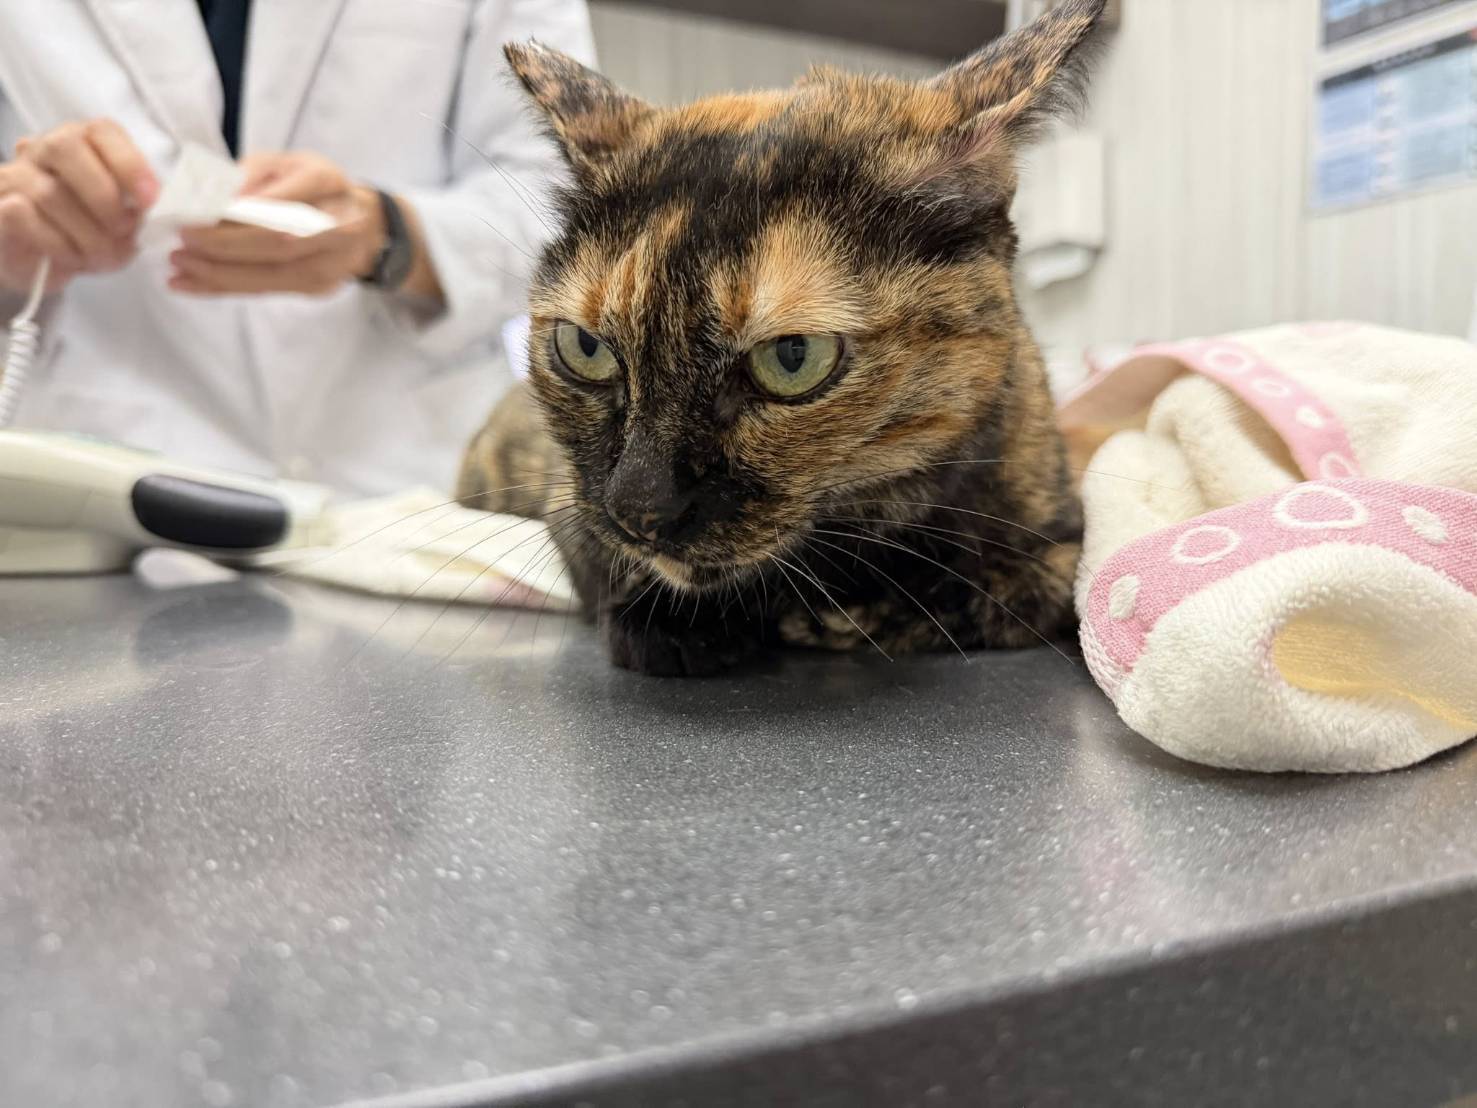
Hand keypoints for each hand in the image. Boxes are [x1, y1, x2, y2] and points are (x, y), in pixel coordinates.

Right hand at [0, 118, 157, 293]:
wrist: (39, 263)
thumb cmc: (84, 233)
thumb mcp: (120, 221)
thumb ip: (135, 209)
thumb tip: (148, 213)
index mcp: (82, 143)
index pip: (102, 131)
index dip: (129, 163)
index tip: (150, 200)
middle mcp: (43, 150)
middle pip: (66, 147)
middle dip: (104, 195)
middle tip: (123, 230)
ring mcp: (15, 175)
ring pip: (50, 192)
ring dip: (87, 233)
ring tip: (102, 256)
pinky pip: (24, 215)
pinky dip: (58, 243)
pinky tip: (71, 257)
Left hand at [169, 151, 384, 296]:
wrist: (361, 221)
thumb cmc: (312, 186)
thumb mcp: (282, 163)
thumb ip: (249, 176)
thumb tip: (214, 201)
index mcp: (327, 182)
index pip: (278, 202)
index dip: (237, 215)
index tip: (194, 217)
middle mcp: (338, 225)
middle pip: (276, 243)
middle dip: (223, 247)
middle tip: (181, 245)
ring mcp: (333, 263)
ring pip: (271, 274)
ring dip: (219, 274)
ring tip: (179, 269)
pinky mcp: (319, 287)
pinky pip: (267, 290)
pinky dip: (226, 288)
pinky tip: (193, 284)